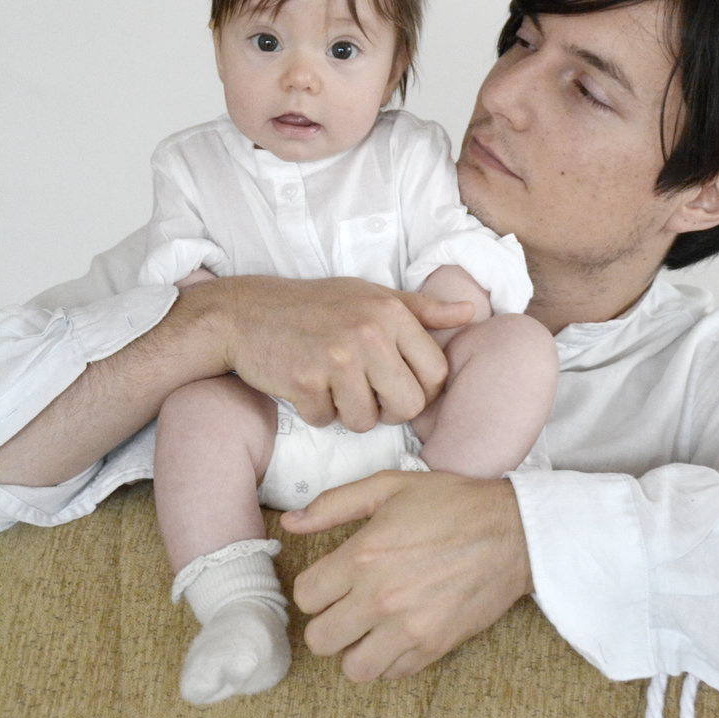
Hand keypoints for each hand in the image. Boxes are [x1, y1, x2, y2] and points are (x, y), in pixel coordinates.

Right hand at [201, 276, 473, 430]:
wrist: (248, 312)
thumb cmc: (318, 305)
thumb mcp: (373, 296)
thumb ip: (422, 309)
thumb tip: (470, 314)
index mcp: (391, 312)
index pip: (436, 374)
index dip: (421, 391)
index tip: (399, 385)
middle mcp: (368, 333)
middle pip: (408, 406)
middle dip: (389, 410)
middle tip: (367, 394)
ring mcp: (335, 357)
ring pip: (366, 421)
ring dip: (349, 414)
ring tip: (334, 386)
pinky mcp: (303, 380)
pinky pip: (326, 421)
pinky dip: (317, 412)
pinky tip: (307, 385)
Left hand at [282, 470, 532, 680]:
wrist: (512, 531)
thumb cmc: (451, 503)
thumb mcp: (390, 486)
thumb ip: (334, 504)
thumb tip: (291, 522)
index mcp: (363, 555)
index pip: (306, 596)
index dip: (315, 587)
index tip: (331, 579)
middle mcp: (380, 597)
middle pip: (321, 639)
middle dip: (328, 620)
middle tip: (347, 603)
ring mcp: (408, 628)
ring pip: (352, 667)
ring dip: (354, 648)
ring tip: (370, 624)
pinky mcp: (433, 647)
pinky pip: (390, 674)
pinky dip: (388, 659)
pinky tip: (398, 630)